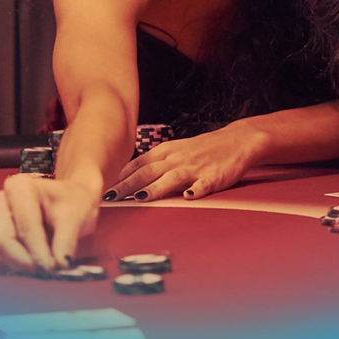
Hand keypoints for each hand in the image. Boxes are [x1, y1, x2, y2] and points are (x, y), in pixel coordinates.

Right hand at [0, 174, 99, 272]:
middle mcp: (2, 202)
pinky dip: (21, 265)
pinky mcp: (2, 235)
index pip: (24, 226)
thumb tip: (60, 264)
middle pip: (4, 240)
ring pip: (2, 251)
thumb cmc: (74, 201)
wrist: (73, 198)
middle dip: (25, 260)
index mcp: (19, 189)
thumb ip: (67, 240)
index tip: (51, 267)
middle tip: (47, 272)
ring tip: (46, 270)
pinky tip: (39, 267)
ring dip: (23, 265)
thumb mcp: (76, 217)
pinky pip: (6, 256)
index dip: (36, 250)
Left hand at [107, 122, 264, 201]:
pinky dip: (196, 190)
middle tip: (109, 198)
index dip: (118, 177)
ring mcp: (195, 168)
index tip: (101, 188)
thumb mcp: (175, 151)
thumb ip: (153, 164)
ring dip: (154, 188)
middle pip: (147, 173)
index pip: (136, 165)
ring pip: (171, 178)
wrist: (237, 140)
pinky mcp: (214, 177)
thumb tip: (127, 179)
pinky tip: (189, 197)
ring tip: (139, 198)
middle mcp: (176, 159)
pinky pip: (204, 184)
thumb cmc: (203, 149)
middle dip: (126, 186)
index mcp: (166, 152)